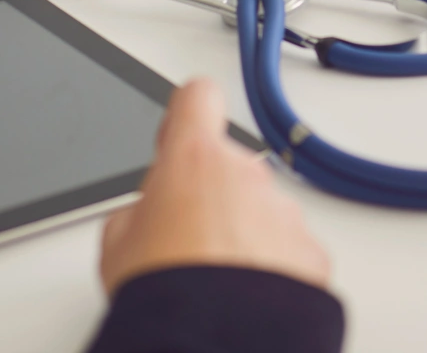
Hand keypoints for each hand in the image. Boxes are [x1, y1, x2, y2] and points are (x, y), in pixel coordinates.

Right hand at [99, 79, 330, 296]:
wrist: (211, 344)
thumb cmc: (162, 292)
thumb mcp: (117, 243)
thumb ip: (138, 208)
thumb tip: (149, 214)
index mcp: (195, 159)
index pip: (198, 98)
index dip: (187, 114)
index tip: (180, 131)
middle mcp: (247, 173)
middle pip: (228, 166)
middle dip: (211, 195)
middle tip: (184, 244)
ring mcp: (283, 209)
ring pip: (260, 209)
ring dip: (242, 234)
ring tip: (214, 283)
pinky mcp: (310, 249)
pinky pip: (287, 248)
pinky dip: (271, 267)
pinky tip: (246, 298)